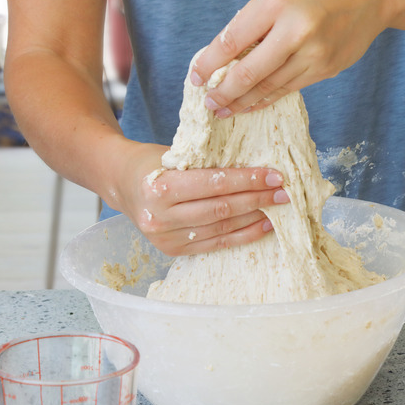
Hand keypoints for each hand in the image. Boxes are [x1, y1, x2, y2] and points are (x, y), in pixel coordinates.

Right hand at [112, 143, 289, 255]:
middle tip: (284, 192)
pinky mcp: (173, 250)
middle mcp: (160, 217)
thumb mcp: (174, 154)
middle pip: (221, 209)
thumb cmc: (152, 162)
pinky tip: (263, 225)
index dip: (247, 181)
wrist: (120, 183)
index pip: (214, 185)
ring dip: (254, 218)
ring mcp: (166, 238)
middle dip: (257, 199)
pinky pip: (216, 243)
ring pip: (221, 228)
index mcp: (159, 188)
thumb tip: (255, 165)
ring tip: (278, 207)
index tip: (274, 176)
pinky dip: (243, 234)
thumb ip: (207, 162)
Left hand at [190, 0, 390, 117]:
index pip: (231, 41)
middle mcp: (295, 31)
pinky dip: (266, 99)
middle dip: (223, 92)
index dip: (209, 63)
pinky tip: (252, 104)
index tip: (196, 77)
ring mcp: (314, 54)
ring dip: (242, 102)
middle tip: (208, 104)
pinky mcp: (327, 69)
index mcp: (277, 2)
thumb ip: (255, 18)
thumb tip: (224, 53)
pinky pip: (289, 89)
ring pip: (268, 86)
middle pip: (248, 73)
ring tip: (223, 109)